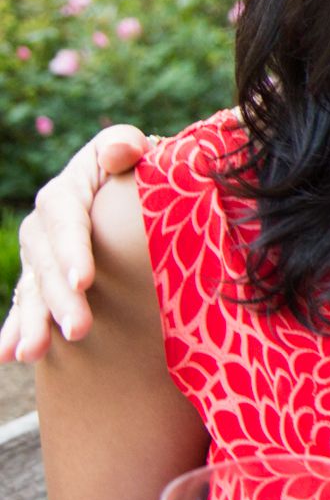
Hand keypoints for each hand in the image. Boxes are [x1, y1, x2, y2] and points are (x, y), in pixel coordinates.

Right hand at [0, 124, 150, 362]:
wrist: (136, 194)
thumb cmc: (145, 169)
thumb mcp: (137, 151)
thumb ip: (126, 146)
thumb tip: (119, 151)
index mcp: (69, 188)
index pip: (64, 217)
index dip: (71, 248)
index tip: (85, 281)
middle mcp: (47, 222)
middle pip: (47, 262)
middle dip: (59, 298)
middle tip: (79, 330)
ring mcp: (41, 253)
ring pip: (33, 289)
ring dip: (33, 321)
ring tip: (34, 353)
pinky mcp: (42, 278)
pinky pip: (25, 305)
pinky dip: (16, 329)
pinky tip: (10, 354)